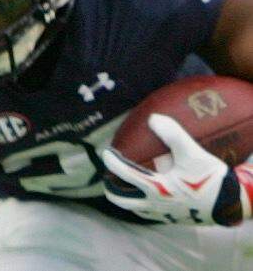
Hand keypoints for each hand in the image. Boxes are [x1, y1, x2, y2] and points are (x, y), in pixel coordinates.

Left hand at [101, 113, 252, 225]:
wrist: (233, 204)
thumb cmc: (211, 179)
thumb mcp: (194, 154)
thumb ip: (173, 135)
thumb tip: (153, 118)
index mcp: (156, 189)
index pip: (125, 175)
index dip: (112, 163)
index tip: (106, 153)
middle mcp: (156, 205)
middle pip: (123, 201)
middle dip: (111, 191)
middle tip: (107, 180)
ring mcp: (165, 215)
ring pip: (137, 210)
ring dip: (128, 199)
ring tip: (126, 188)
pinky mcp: (175, 220)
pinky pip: (153, 214)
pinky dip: (146, 204)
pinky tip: (152, 196)